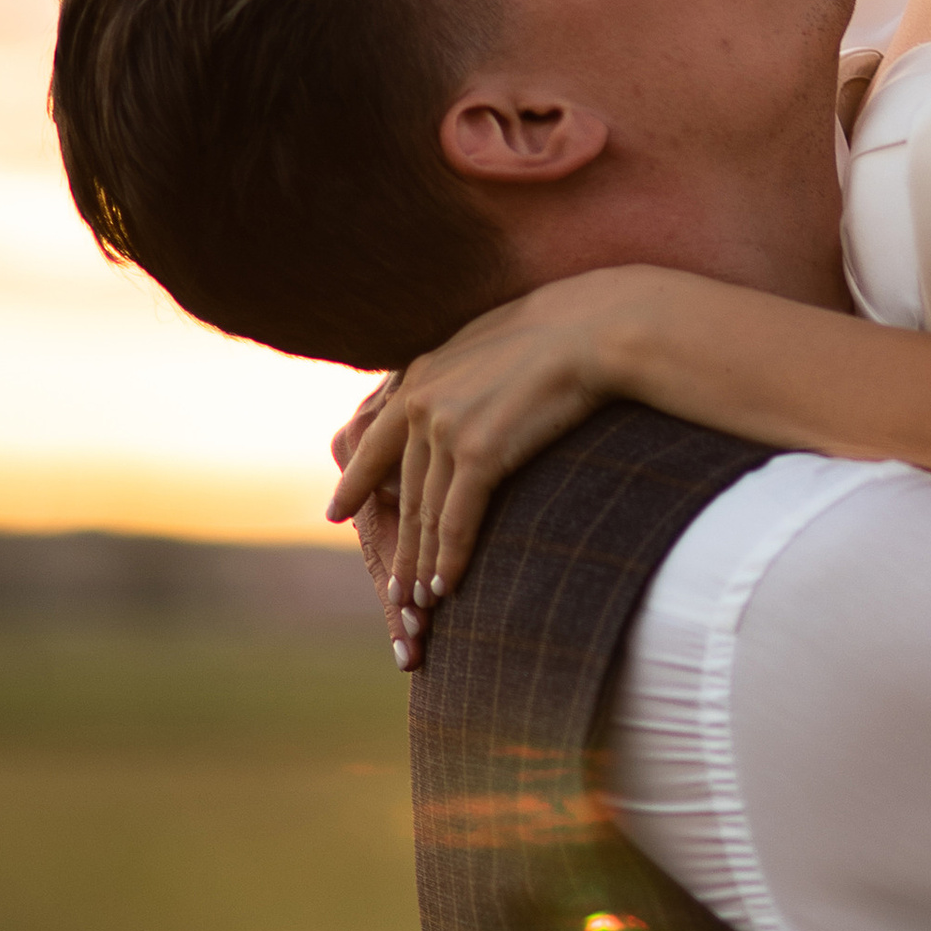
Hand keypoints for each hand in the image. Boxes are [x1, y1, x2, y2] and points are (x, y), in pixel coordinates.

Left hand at [324, 271, 658, 619]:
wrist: (593, 329)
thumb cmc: (558, 333)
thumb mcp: (490, 346)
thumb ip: (463, 375)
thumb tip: (464, 388)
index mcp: (420, 378)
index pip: (373, 442)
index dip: (354, 483)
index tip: (337, 513)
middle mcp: (421, 404)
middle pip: (403, 493)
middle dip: (402, 546)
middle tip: (396, 588)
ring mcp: (446, 428)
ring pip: (427, 514)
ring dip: (424, 564)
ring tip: (422, 601)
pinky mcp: (479, 452)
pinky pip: (457, 520)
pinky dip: (451, 558)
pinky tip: (448, 586)